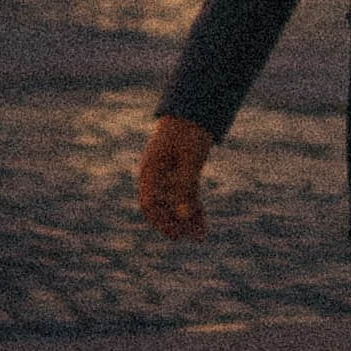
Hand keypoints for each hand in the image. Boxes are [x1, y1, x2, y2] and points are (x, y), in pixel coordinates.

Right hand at [138, 115, 214, 239]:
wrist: (193, 112)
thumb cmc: (188, 133)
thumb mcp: (190, 159)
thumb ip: (186, 186)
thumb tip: (185, 215)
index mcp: (150, 170)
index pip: (148, 203)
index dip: (160, 220)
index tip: (175, 234)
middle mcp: (155, 177)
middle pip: (161, 208)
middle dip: (174, 224)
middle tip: (188, 237)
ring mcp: (167, 177)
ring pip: (174, 205)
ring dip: (185, 221)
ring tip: (199, 237)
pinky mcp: (180, 177)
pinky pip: (184, 198)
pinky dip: (192, 211)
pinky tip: (201, 225)